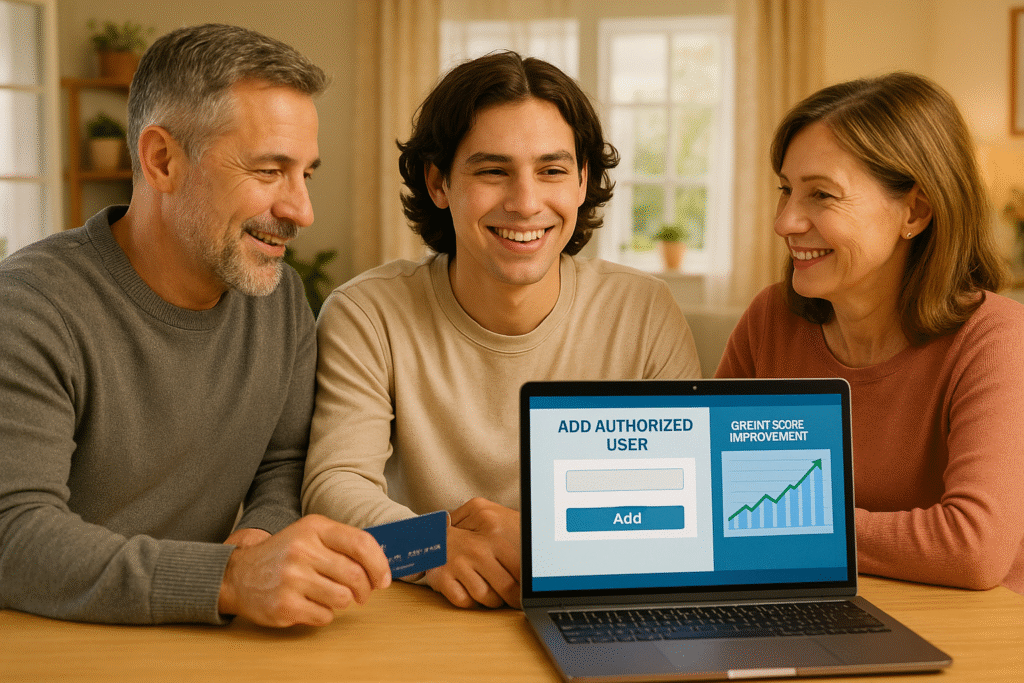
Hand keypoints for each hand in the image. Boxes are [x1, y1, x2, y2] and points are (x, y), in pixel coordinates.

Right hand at [218, 514, 391, 626]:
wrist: (238, 575)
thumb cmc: (284, 555)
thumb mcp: (310, 535)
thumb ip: (342, 543)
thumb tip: (380, 565)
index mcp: (314, 528)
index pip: (361, 543)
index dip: (379, 564)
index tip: (384, 579)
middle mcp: (303, 550)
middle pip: (355, 575)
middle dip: (365, 589)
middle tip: (362, 593)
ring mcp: (292, 578)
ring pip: (343, 598)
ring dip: (343, 601)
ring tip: (330, 596)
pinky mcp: (285, 605)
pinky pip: (325, 616)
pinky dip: (324, 614)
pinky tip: (311, 604)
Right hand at [424, 498, 520, 608]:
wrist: (431, 531)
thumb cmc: (470, 528)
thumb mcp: (492, 518)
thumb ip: (514, 533)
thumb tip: (535, 562)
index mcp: (491, 528)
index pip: (519, 564)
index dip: (526, 581)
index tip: (529, 589)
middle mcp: (474, 545)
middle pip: (506, 585)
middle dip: (513, 597)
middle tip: (514, 598)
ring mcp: (456, 561)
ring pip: (486, 597)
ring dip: (492, 600)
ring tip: (491, 591)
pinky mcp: (440, 576)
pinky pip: (464, 601)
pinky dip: (470, 602)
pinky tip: (471, 590)